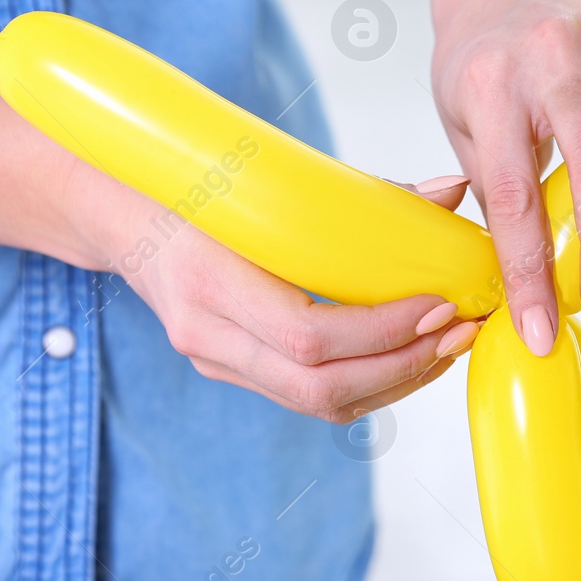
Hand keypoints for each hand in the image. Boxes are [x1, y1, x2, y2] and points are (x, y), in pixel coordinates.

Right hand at [69, 169, 480, 421]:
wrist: (119, 210)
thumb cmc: (198, 181)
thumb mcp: (269, 175)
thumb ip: (365, 192)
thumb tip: (453, 190)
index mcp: (209, 279)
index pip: (308, 336)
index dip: (384, 331)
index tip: (439, 303)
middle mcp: (206, 334)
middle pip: (320, 387)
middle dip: (404, 365)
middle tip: (461, 330)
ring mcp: (214, 361)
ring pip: (319, 404)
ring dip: (396, 382)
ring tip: (448, 344)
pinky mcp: (230, 370)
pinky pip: (308, 397)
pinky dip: (368, 383)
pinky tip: (409, 354)